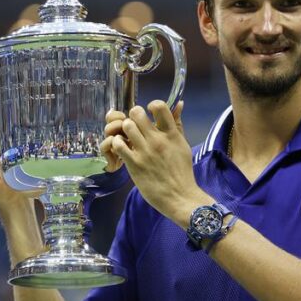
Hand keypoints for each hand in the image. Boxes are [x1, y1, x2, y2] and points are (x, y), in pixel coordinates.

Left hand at [101, 101, 208, 222]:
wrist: (179, 196)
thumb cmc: (182, 171)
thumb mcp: (183, 145)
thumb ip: (178, 124)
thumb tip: (179, 103)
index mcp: (172, 134)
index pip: (160, 106)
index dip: (151, 105)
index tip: (150, 113)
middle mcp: (158, 140)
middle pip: (137, 113)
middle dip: (134, 116)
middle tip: (135, 125)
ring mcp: (145, 152)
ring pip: (126, 126)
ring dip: (125, 130)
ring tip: (128, 137)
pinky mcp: (134, 164)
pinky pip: (118, 144)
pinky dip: (118, 143)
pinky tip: (123, 149)